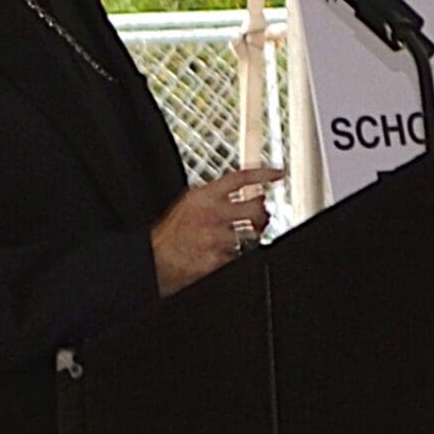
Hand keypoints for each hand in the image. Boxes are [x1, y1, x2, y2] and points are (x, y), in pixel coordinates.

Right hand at [152, 167, 286, 296]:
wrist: (153, 260)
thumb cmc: (172, 234)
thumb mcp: (189, 204)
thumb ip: (216, 197)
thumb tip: (250, 196)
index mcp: (202, 196)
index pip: (240, 178)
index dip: (263, 174)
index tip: (279, 174)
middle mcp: (210, 215)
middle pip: (254, 208)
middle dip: (263, 214)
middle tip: (262, 218)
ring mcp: (214, 238)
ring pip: (251, 234)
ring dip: (252, 236)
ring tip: (243, 238)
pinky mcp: (216, 259)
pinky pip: (240, 256)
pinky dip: (238, 255)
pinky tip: (227, 254)